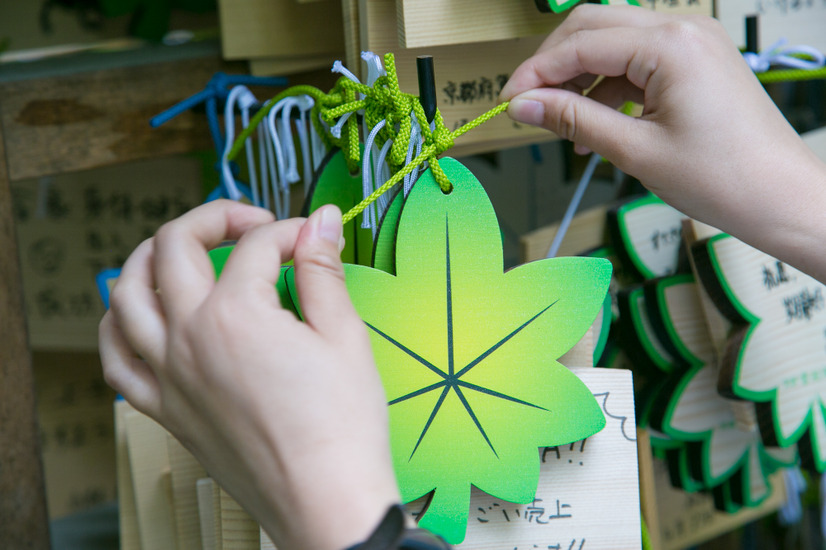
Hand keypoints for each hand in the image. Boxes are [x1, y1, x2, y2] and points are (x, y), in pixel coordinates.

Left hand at [100, 200, 399, 549]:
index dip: (292, 232)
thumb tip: (320, 222)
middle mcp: (189, 338)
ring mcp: (170, 375)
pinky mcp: (167, 409)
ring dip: (149, 257)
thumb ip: (323, 270)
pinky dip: (119, 326)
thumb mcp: (344, 336)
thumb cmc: (340, 429)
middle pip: (175, 246)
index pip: (257, 245)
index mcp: (236, 315)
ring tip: (181, 251)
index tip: (312, 239)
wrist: (325, 499)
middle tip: (251, 223)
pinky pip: (117, 360)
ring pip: (127, 294)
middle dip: (215, 218)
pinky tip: (140, 316)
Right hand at [501, 5, 825, 279]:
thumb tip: (523, 106)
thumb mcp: (635, 151)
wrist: (780, 197)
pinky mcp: (696, 59)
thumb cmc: (722, 178)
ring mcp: (693, 41)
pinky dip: (609, 85)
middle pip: (594, 25)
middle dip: (554, 63)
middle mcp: (683, 29)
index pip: (581, 43)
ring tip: (561, 121)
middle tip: (528, 104)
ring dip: (580, 75)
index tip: (508, 102)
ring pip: (614, 39)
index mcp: (670, 45)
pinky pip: (638, 59)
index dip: (536, 73)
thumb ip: (573, 119)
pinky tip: (594, 124)